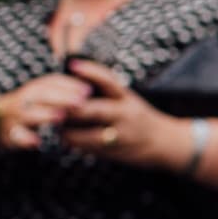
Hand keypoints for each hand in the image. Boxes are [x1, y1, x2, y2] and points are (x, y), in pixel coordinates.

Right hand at [0, 72, 93, 150]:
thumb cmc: (26, 110)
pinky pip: (15, 137)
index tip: (88, 90)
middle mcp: (22, 100)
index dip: (69, 85)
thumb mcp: (40, 97)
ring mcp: (14, 118)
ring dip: (44, 115)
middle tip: (81, 102)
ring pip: (28, 114)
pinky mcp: (8, 136)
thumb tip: (89, 90)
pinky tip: (37, 143)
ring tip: (61, 117)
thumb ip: (59, 92)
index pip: (51, 82)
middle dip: (62, 97)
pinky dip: (24, 140)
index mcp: (32, 89)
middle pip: (40, 95)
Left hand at [59, 59, 187, 170]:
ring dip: (66, 130)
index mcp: (127, 99)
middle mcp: (124, 116)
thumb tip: (73, 80)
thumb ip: (105, 92)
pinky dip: (73, 142)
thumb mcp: (128, 100)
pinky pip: (87, 148)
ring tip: (56, 124)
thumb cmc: (139, 117)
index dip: (90, 71)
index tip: (72, 65)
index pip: (109, 81)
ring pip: (85, 134)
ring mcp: (119, 136)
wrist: (164, 144)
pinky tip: (66, 137)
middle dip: (70, 109)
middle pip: (92, 110)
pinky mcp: (114, 153)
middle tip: (52, 106)